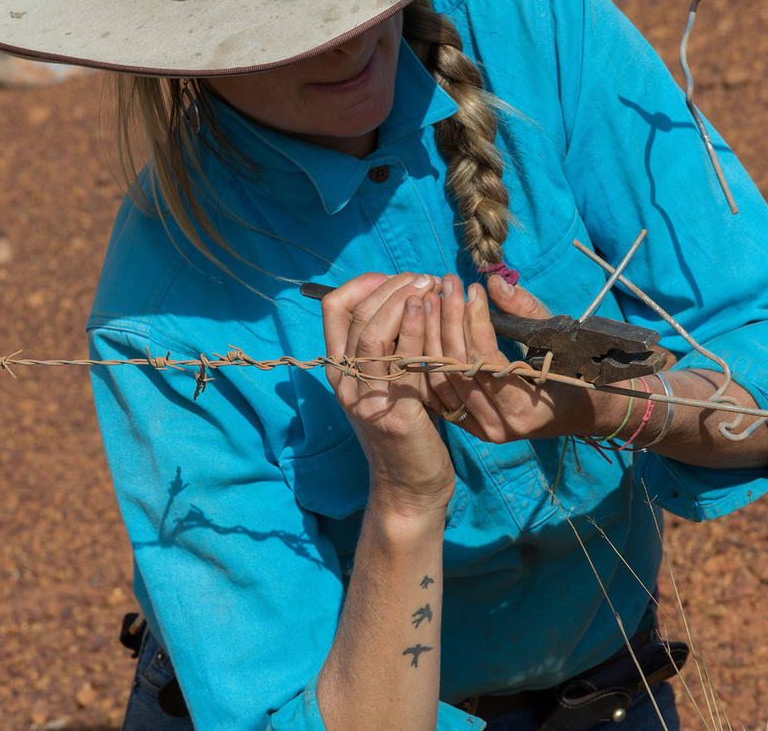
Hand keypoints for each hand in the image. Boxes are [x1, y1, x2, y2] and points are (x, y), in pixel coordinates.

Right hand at [322, 273, 455, 511]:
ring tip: (432, 285)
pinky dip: (416, 330)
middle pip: (356, 312)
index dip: (365, 283)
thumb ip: (388, 349)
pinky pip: (402, 361)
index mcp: (339, 370)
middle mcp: (345, 381)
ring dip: (405, 300)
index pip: (335, 307)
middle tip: (424, 277)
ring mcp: (366, 398)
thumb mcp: (388, 384)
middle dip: (393, 285)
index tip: (398, 278)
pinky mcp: (394, 414)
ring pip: (374, 332)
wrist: (409, 490)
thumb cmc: (407, 432)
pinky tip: (432, 312)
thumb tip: (406, 301)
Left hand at [421, 275, 627, 442]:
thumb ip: (525, 311)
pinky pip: (436, 393)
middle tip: (446, 286)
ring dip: (431, 338)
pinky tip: (421, 330)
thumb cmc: (572, 372)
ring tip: (429, 301)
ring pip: (441, 381)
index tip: (472, 289)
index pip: (486, 360)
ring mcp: (479, 429)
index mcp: (524, 408)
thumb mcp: (556, 339)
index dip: (475, 321)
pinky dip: (427, 362)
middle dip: (447, 322)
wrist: (576, 412)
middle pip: (458, 369)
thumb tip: (495, 284)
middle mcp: (498, 425)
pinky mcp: (467, 426)